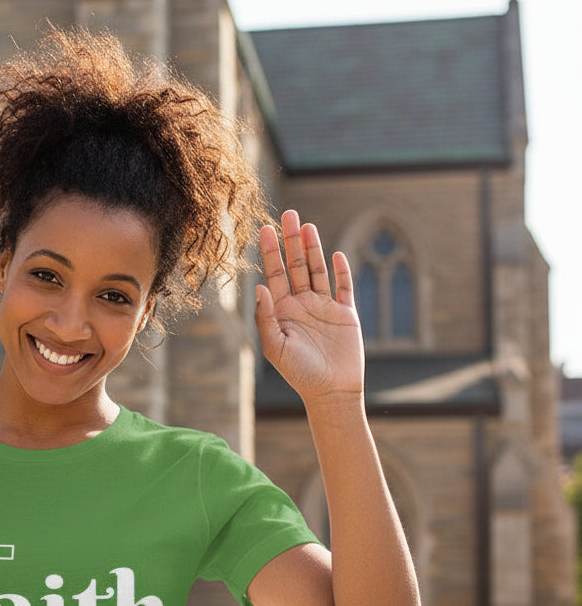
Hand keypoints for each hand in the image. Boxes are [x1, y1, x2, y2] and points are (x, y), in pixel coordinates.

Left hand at [255, 209, 363, 407]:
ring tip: (306, 226)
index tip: (264, 229)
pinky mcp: (346, 314)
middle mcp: (301, 305)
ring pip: (317, 270)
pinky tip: (336, 253)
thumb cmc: (299, 373)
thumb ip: (266, 317)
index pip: (274, 275)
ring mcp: (324, 307)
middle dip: (290, 240)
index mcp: (282, 311)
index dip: (270, 252)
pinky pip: (344, 287)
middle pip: (295, 265)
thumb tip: (259, 288)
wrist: (331, 391)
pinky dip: (342, 271)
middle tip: (287, 214)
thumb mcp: (275, 347)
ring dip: (312, 248)